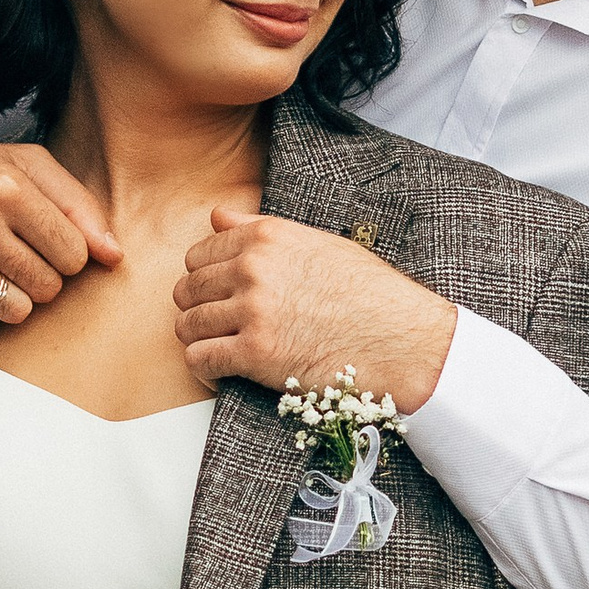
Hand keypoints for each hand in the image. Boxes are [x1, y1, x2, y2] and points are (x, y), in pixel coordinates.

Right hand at [0, 126, 120, 338]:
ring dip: (8, 298)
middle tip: (10, 256)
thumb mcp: (23, 165)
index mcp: (8, 185)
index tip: (43, 243)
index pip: (76, 254)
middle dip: (38, 277)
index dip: (65, 255)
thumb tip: (115, 256)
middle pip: (48, 287)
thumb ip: (77, 205)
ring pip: (14, 311)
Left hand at [172, 202, 457, 411]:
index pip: (199, 254)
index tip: (220, 296)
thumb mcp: (319, 243)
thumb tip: (217, 216)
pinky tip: (223, 371)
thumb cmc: (369, 294)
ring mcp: (252, 310)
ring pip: (187, 324)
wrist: (402, 340)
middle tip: (220, 325)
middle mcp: (253, 268)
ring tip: (222, 348)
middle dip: (198, 309)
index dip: (205, 278)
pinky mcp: (254, 352)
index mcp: (267, 237)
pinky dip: (205, 369)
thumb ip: (261, 229)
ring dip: (199, 339)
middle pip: (188, 289)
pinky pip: (200, 359)